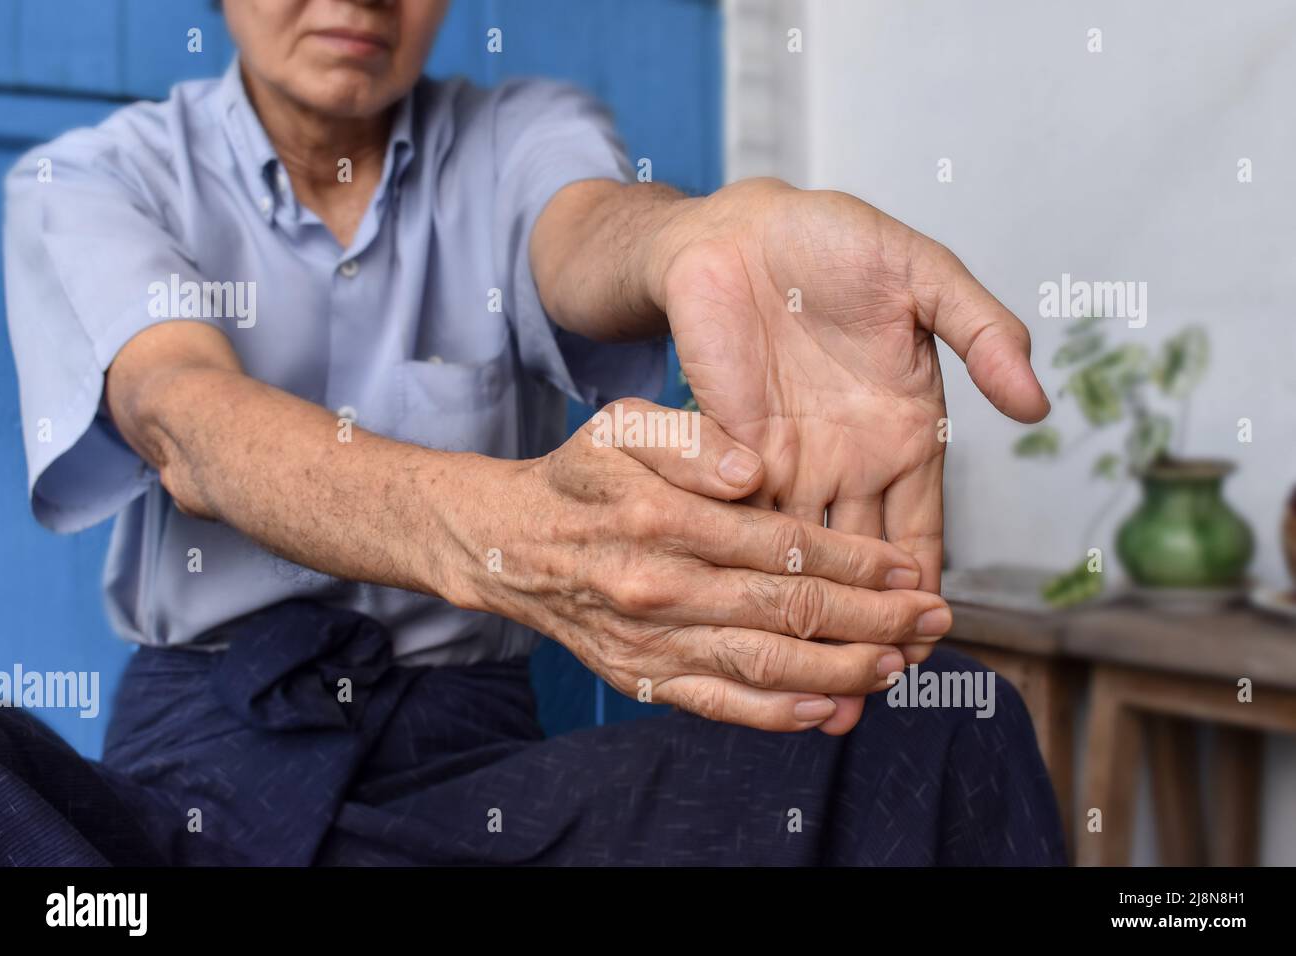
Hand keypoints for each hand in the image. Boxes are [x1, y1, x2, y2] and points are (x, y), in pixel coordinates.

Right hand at [447, 399, 951, 732]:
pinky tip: (831, 711)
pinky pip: (720, 705)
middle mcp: (661, 587)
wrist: (511, 547)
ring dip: (845, 671)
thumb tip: (757, 472)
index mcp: (664, 518)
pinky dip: (779, 714)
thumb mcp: (622, 427)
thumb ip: (691, 440)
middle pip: (790, 611)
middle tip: (934, 620)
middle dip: (875, 620)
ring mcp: (653, 641)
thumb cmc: (579, 479)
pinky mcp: (643, 678)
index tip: (909, 568)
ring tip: (901, 664)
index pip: (785, 545)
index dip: (857, 562)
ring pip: (767, 665)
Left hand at [657, 178, 1049, 730]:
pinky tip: (747, 622)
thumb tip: (1037, 403)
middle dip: (861, 634)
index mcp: (902, 432)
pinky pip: (739, 522)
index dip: (920, 591)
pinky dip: (746, 573)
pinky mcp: (725, 449)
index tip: (922, 649)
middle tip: (860, 704)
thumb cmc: (836, 245)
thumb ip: (985, 329)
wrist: (738, 229)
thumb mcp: (926, 276)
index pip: (917, 533)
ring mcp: (784, 461)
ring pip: (799, 562)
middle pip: (857, 568)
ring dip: (804, 622)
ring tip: (809, 692)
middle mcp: (843, 462)